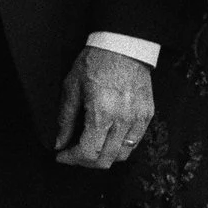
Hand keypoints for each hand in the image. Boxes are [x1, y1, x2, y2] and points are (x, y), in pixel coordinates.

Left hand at [54, 46, 152, 169]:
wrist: (123, 46)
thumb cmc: (96, 62)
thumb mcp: (72, 88)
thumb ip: (65, 119)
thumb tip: (60, 141)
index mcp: (101, 114)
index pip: (88, 152)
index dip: (72, 159)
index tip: (62, 156)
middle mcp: (122, 120)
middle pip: (105, 159)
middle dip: (86, 162)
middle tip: (74, 154)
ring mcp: (137, 119)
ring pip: (122, 154)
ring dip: (104, 156)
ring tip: (91, 148)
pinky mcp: (147, 115)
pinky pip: (135, 142)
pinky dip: (120, 146)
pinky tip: (108, 138)